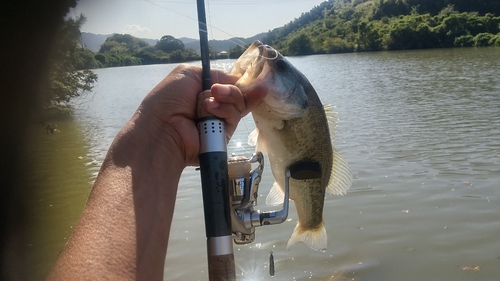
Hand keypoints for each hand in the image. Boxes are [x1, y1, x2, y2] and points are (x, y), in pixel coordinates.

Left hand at [137, 64, 266, 166]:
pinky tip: (210, 111)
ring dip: (226, 99)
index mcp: (207, 90)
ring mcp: (221, 120)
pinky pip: (234, 118)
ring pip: (238, 105)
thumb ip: (216, 73)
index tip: (255, 78)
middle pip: (240, 94)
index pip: (232, 83)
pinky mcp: (225, 134)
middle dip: (232, 89)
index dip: (243, 81)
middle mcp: (216, 105)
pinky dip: (224, 111)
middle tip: (215, 91)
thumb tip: (237, 79)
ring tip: (206, 104)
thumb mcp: (189, 74)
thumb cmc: (170, 98)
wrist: (164, 126)